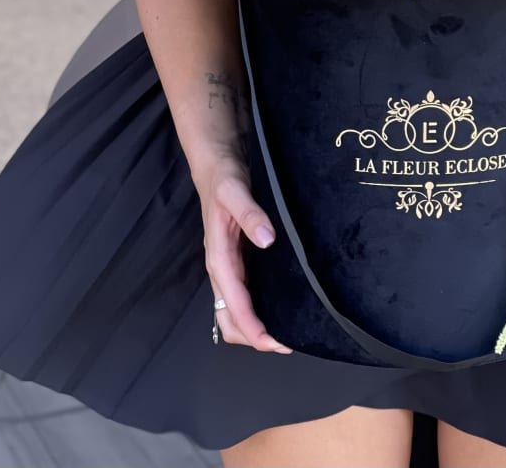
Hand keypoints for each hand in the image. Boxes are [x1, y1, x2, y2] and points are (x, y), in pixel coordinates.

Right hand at [195, 153, 292, 353]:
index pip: (234, 305)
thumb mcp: (234, 190)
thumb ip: (249, 213)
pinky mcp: (240, 257)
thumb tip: (267, 239)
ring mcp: (231, 264)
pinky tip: (281, 305)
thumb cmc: (223, 177)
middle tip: (288, 342)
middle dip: (254, 337)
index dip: (253, 328)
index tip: (275, 342)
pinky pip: (246, 292)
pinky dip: (259, 307)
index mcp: (218, 258)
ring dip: (256, 326)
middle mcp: (223, 267)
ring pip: (237, 309)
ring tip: (287, 331)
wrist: (217, 163)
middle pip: (230, 318)